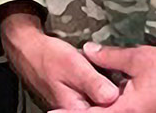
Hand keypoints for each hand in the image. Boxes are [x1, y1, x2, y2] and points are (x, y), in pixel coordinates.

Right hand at [0, 4, 120, 109]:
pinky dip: (105, 91)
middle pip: (104, 109)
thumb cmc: (47, 56)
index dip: (119, 103)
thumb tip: (112, 97)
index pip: (105, 111)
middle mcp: (76, 111)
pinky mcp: (79, 100)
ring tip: (122, 82)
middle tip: (126, 83)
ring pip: (101, 105)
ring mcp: (78, 106)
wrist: (27, 49)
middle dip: (116, 99)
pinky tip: (111, 80)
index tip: (128, 92)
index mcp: (75, 108)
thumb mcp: (72, 64)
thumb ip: (92, 82)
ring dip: (111, 96)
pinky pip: (96, 100)